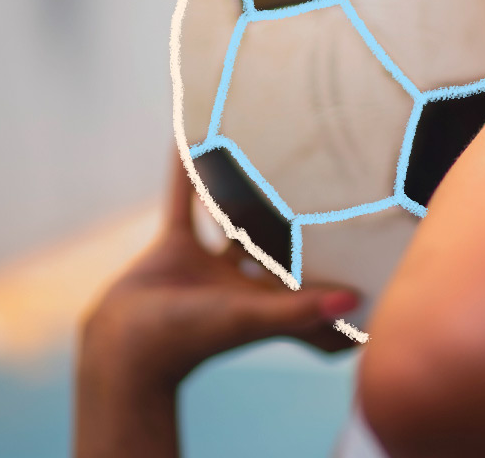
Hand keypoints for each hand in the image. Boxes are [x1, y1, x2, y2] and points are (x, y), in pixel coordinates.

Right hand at [74, 158, 359, 457]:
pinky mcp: (173, 249)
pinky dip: (187, 170)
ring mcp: (208, 264)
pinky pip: (185, 200)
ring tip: (263, 143)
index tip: (362, 221)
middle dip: (294, 209)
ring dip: (243, 184)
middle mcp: (244, 280)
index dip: (335, 253)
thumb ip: (298, 311)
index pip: (311, 272)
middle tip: (318, 166)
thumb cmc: (189, 341)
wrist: (122, 349)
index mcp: (268, 299)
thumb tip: (354, 299)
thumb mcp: (248, 318)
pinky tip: (193, 134)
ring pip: (233, 215)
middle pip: (277, 238)